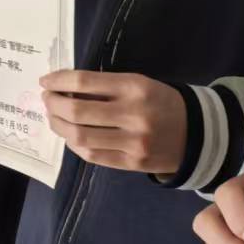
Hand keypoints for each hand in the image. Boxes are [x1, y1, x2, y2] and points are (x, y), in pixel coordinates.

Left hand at [40, 71, 186, 173]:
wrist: (197, 133)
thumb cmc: (161, 102)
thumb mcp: (139, 84)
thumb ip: (105, 87)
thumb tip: (63, 88)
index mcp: (135, 87)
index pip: (85, 82)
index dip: (58, 81)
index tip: (45, 81)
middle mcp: (133, 114)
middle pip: (76, 111)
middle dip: (53, 104)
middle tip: (47, 99)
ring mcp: (133, 142)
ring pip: (80, 137)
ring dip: (58, 126)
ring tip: (53, 117)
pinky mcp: (131, 163)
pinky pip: (92, 155)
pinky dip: (74, 144)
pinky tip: (70, 135)